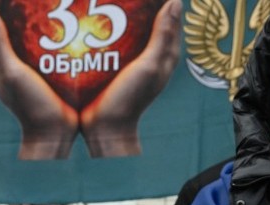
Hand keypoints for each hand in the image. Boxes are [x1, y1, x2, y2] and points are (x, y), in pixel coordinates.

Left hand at [0, 1, 77, 159]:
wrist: (53, 134)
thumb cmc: (31, 105)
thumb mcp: (12, 74)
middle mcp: (4, 61)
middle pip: (5, 20)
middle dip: (13, 0)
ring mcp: (22, 65)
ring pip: (22, 29)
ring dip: (30, 10)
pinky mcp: (39, 69)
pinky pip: (39, 40)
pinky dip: (45, 25)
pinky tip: (61, 16)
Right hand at [80, 0, 181, 156]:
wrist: (102, 128)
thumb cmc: (129, 99)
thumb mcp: (150, 66)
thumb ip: (163, 36)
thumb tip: (174, 2)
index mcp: (165, 54)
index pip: (171, 16)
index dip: (164, 0)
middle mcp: (150, 55)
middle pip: (151, 19)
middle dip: (143, 3)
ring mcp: (130, 60)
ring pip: (131, 28)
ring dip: (124, 12)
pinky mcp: (112, 64)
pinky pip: (113, 39)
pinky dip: (108, 26)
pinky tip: (96, 16)